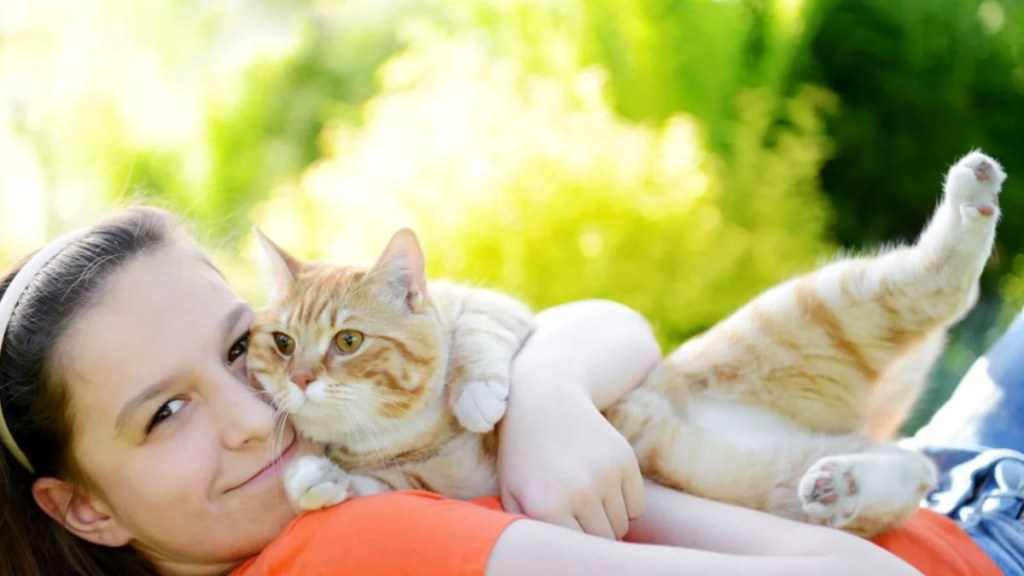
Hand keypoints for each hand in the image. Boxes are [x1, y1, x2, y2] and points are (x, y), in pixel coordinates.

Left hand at [497, 368, 644, 539]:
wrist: (544, 400)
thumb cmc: (523, 453)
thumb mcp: (510, 493)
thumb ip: (527, 531)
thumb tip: (554, 558)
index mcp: (547, 506)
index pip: (576, 551)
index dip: (573, 547)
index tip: (569, 533)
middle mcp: (580, 492)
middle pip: (602, 541)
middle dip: (592, 536)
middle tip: (577, 519)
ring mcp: (606, 475)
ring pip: (622, 525)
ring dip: (608, 521)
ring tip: (587, 502)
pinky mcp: (626, 460)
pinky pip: (637, 505)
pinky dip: (625, 505)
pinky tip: (604, 488)